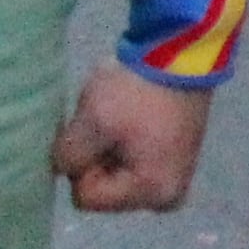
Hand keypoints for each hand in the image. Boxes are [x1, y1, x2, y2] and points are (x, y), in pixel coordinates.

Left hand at [51, 62, 211, 213]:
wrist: (182, 52)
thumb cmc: (137, 92)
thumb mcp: (90, 123)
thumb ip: (67, 157)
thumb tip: (65, 167)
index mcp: (152, 194)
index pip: (85, 197)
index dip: (81, 164)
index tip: (94, 132)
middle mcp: (167, 195)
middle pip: (104, 189)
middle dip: (96, 158)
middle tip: (107, 123)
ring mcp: (176, 175)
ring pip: (116, 173)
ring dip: (109, 148)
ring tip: (121, 115)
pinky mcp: (178, 155)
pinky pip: (135, 161)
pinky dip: (127, 142)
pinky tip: (133, 116)